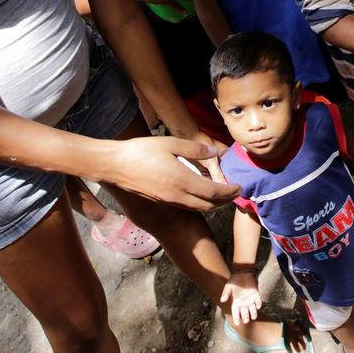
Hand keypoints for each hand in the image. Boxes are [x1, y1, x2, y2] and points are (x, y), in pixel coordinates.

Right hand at [96, 136, 238, 210]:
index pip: (213, 192)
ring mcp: (167, 200)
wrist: (114, 165)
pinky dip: (199, 204)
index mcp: (182, 180)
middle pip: (208, 205)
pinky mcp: (160, 201)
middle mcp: (176, 195)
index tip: (239, 188)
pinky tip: (200, 195)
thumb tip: (214, 152)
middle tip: (236, 195)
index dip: (229, 192)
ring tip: (222, 198)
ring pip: (197, 208)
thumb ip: (195, 149)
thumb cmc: (140, 150)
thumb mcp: (170, 143)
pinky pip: (186, 206)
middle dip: (225, 202)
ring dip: (213, 205)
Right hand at [220, 271, 262, 325]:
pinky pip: (258, 302)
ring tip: (253, 317)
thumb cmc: (235, 280)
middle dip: (245, 318)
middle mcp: (243, 303)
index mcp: (236, 302)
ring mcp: (250, 300)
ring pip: (252, 310)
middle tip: (246, 321)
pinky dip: (259, 305)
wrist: (243, 273)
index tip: (237, 323)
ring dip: (253, 314)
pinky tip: (258, 306)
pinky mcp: (256, 296)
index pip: (235, 313)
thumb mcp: (229, 287)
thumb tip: (222, 300)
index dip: (236, 318)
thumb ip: (226, 293)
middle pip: (244, 313)